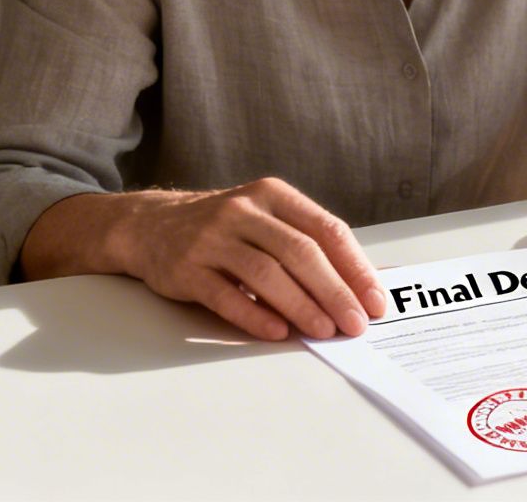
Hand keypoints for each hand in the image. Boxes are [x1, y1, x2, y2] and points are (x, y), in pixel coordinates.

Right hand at [22, 178, 388, 342]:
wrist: (151, 226)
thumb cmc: (226, 229)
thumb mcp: (268, 220)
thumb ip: (311, 246)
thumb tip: (366, 283)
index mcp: (274, 195)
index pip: (326, 230)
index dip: (355, 268)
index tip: (375, 300)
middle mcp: (244, 211)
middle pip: (300, 252)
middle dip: (335, 291)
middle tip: (356, 324)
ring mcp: (212, 237)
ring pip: (266, 273)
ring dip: (301, 305)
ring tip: (324, 330)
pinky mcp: (186, 268)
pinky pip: (225, 295)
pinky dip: (255, 315)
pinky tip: (277, 331)